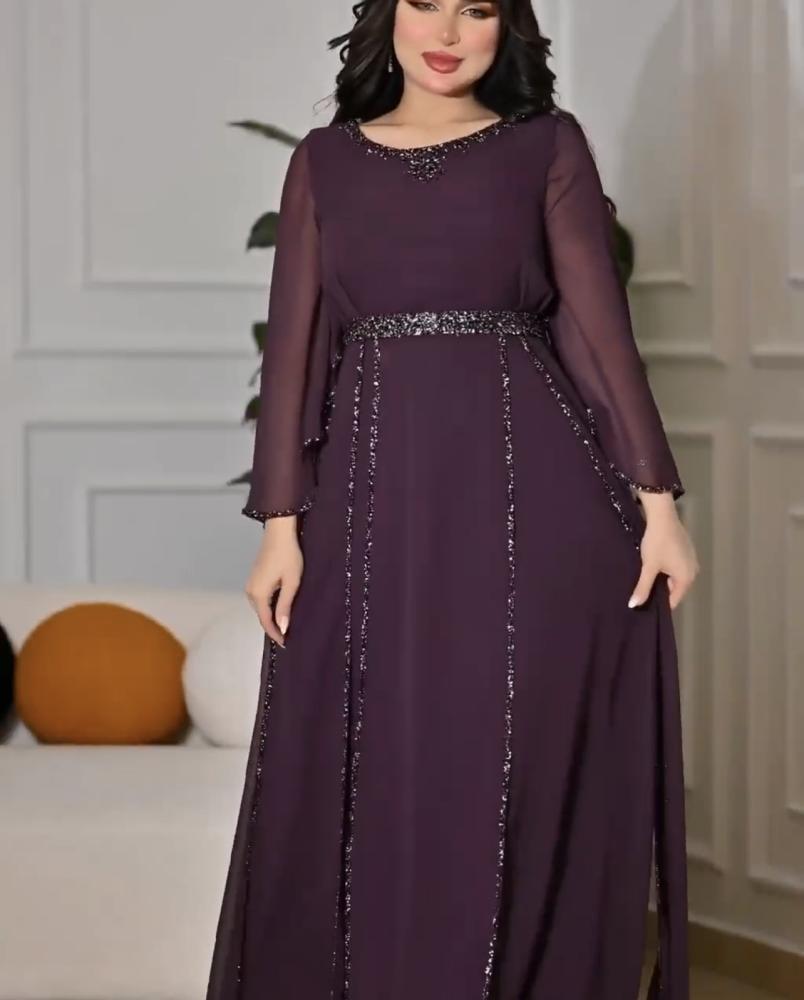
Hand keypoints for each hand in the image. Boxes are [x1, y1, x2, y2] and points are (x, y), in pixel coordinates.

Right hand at [244, 516, 302, 646]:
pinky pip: (260, 599)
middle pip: (261, 616)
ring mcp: (250, 584)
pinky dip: (269, 607)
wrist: (279, 533)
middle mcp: (250, 591)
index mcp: (258, 594)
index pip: (266, 621)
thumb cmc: (288, 555)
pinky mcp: (253, 579)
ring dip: (271, 617)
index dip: (276, 634)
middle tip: (288, 637)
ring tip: (285, 625)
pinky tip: (279, 608)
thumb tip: (283, 627)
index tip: (286, 643)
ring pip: (260, 608)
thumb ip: (285, 606)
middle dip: (273, 627)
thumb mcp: (291, 583)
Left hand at [627, 494, 698, 610]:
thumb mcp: (649, 567)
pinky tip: (654, 567)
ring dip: (662, 580)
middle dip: (660, 592)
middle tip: (643, 594)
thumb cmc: (657, 543)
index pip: (674, 600)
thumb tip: (633, 606)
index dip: (659, 605)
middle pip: (675, 589)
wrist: (663, 516)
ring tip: (646, 581)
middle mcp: (693, 571)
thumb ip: (643, 587)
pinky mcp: (687, 551)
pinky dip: (667, 570)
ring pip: (675, 578)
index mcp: (687, 578)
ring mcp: (692, 560)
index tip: (644, 606)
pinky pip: (677, 568)